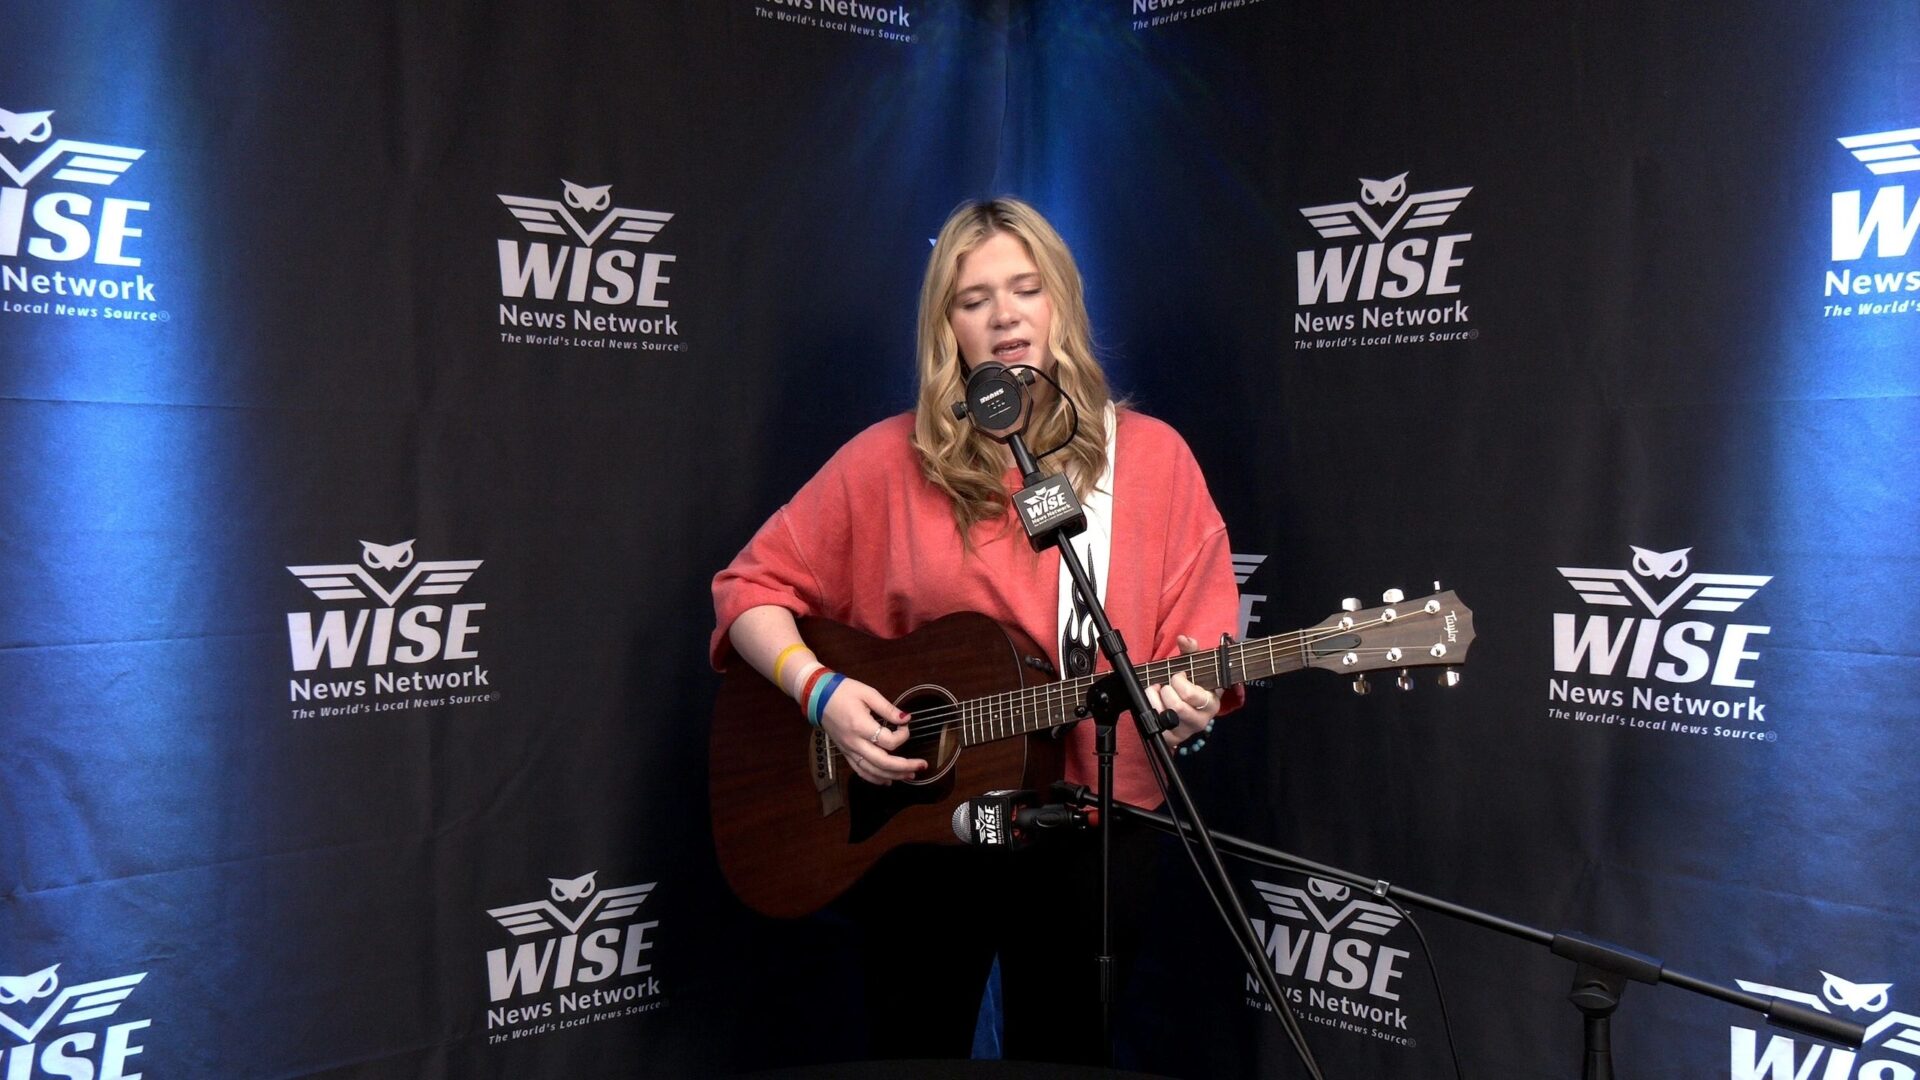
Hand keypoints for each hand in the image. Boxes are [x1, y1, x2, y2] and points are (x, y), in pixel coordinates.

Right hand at [818, 677, 926, 785]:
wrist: (818, 696)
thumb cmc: (842, 692)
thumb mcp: (868, 693)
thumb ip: (888, 708)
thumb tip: (906, 718)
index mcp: (860, 726)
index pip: (888, 741)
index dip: (903, 736)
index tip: (905, 725)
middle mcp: (854, 742)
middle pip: (882, 762)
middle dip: (905, 766)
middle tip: (922, 765)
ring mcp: (849, 750)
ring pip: (872, 771)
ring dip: (893, 776)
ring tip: (910, 775)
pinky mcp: (846, 753)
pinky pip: (860, 771)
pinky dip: (875, 779)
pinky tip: (888, 781)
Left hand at [1149, 634, 1220, 749]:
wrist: (1186, 703)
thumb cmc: (1192, 682)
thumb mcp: (1194, 665)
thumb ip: (1190, 649)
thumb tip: (1183, 638)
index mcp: (1212, 703)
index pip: (1191, 695)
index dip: (1179, 682)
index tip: (1179, 676)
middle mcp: (1201, 721)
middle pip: (1176, 707)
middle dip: (1166, 690)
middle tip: (1166, 684)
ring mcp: (1186, 731)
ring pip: (1164, 716)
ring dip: (1155, 698)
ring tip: (1157, 691)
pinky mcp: (1171, 739)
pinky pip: (1156, 726)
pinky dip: (1150, 709)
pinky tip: (1154, 702)